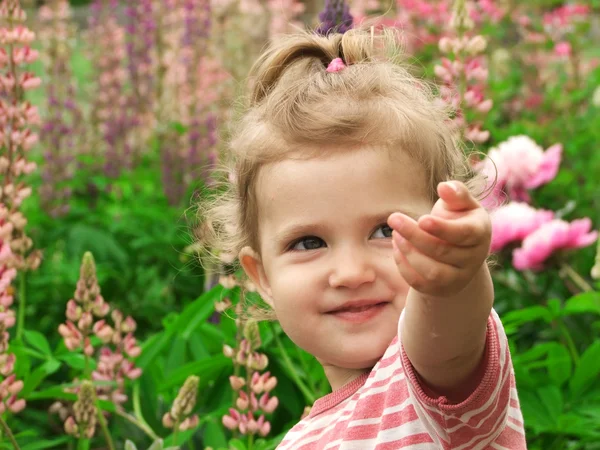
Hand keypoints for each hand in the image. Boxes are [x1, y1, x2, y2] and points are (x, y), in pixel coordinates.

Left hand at [387, 181, 490, 297]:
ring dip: (408, 252)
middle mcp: (473, 259)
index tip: (421, 219)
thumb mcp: (463, 205)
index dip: (442, 228)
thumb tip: (444, 186)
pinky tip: (397, 247)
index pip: (463, 234)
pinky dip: (404, 266)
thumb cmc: (458, 220)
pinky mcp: (440, 289)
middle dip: (414, 235)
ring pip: (431, 271)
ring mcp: (457, 278)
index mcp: (480, 234)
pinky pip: (419, 283)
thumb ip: (456, 194)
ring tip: (395, 234)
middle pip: (442, 251)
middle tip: (393, 218)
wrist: (460, 253)